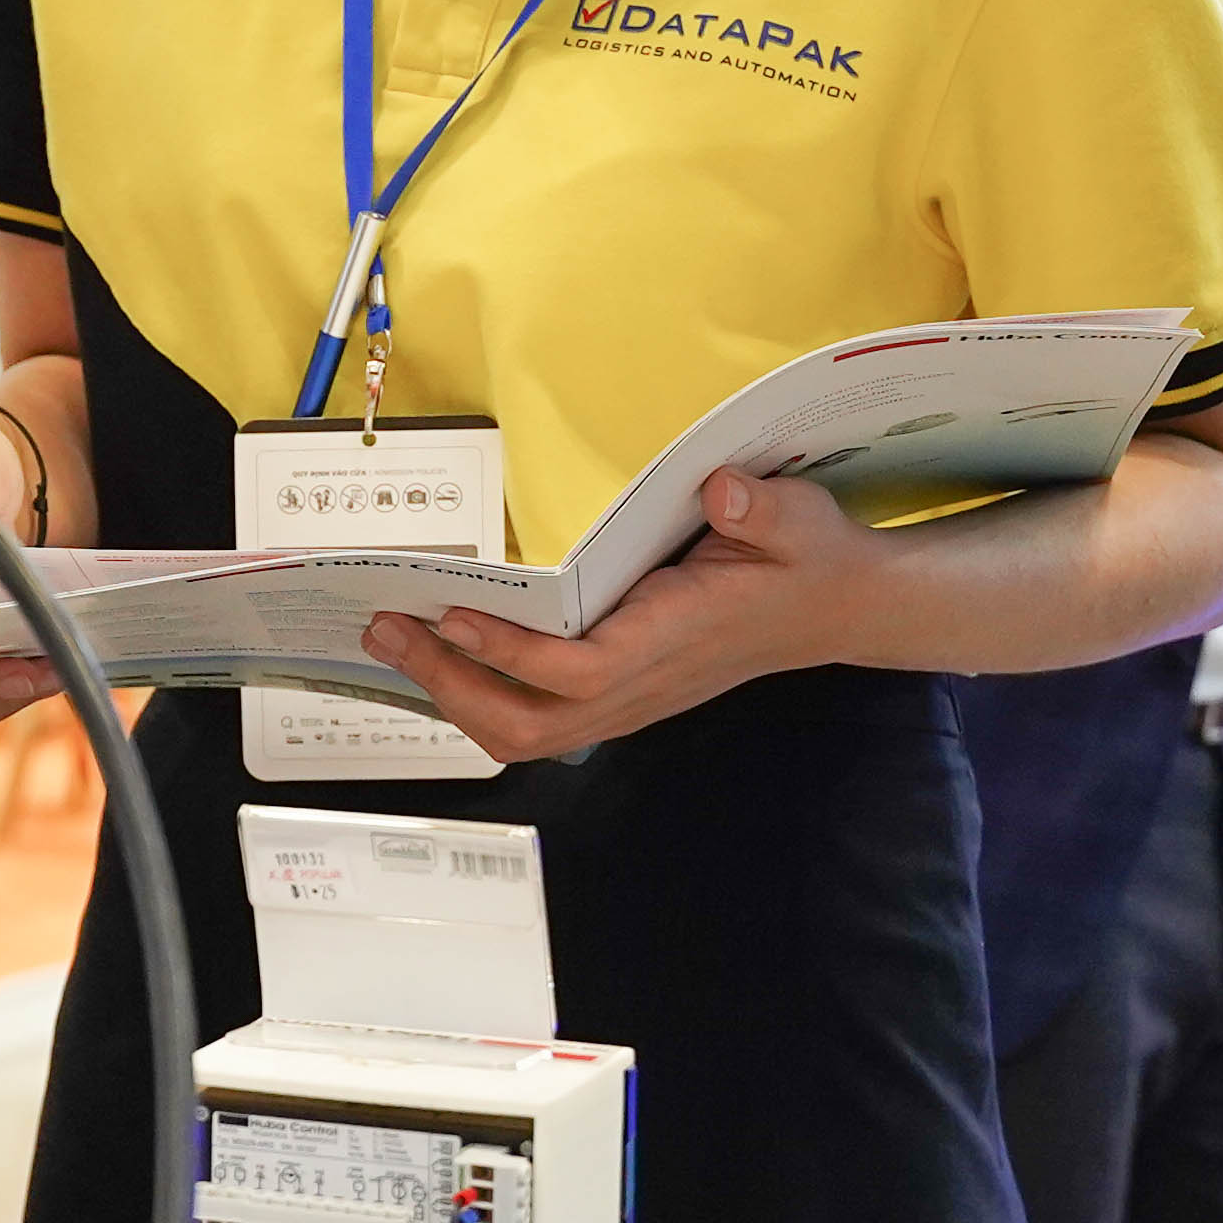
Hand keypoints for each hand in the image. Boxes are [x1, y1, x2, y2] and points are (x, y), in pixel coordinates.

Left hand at [364, 466, 883, 764]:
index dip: (510, 652)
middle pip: (531, 723)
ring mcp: (629, 698)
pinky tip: (443, 652)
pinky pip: (536, 716)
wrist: (836, 608)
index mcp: (676, 640)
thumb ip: (762, 507)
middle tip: (386, 628)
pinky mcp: (620, 693)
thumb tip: (722, 491)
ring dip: (454, 692)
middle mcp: (644, 683)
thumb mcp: (798, 520)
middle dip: (450, 683)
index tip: (451, 615)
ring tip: (395, 639)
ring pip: (525, 731)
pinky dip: (479, 692)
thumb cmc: (807, 560)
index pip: (580, 669)